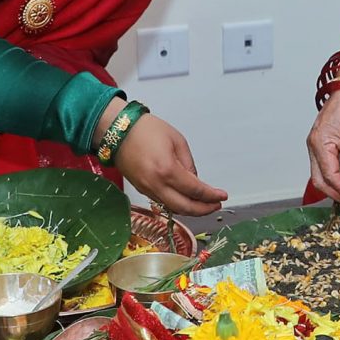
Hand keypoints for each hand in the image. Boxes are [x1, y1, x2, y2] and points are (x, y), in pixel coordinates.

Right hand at [105, 107, 226, 217]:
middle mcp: (156, 184)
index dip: (211, 196)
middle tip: (216, 205)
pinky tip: (186, 200)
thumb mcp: (177, 141)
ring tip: (204, 204)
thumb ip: (188, 163)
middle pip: (184, 207)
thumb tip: (195, 181)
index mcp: (167, 170)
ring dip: (190, 209)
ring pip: (172, 208)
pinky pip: (162, 203)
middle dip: (203, 209)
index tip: (222, 195)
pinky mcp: (141, 189)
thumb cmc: (146, 130)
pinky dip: (176, 205)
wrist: (117, 131)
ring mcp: (147, 189)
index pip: (195, 190)